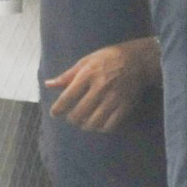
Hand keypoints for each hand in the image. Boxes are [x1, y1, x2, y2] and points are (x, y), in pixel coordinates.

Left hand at [44, 38, 160, 131]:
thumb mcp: (86, 61)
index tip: (54, 113)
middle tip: (71, 117)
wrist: (138, 60)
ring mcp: (114, 98)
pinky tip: (98, 123)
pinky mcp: (125, 106)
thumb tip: (48, 85)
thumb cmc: (108, 58)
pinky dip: (101, 128)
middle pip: (79, 113)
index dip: (58, 109)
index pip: (67, 97)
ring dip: (85, 125)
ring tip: (84, 121)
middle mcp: (101, 87)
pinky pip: (110, 125)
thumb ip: (67, 76)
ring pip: (94, 122)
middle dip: (71, 118)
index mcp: (88, 74)